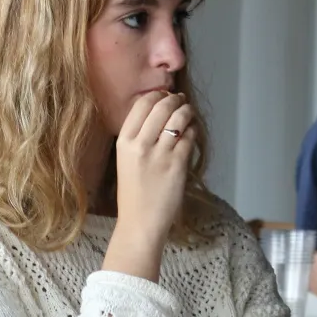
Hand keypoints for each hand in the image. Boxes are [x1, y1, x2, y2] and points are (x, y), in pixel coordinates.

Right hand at [114, 91, 195, 241]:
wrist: (140, 222)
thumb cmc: (133, 192)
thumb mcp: (125, 159)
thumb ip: (137, 136)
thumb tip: (158, 109)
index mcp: (123, 142)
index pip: (142, 104)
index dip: (157, 95)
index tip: (164, 96)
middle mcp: (140, 145)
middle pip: (162, 106)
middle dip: (175, 100)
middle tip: (180, 101)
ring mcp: (159, 155)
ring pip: (179, 118)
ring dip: (187, 111)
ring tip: (188, 113)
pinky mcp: (177, 165)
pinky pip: (190, 137)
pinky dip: (193, 130)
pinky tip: (192, 131)